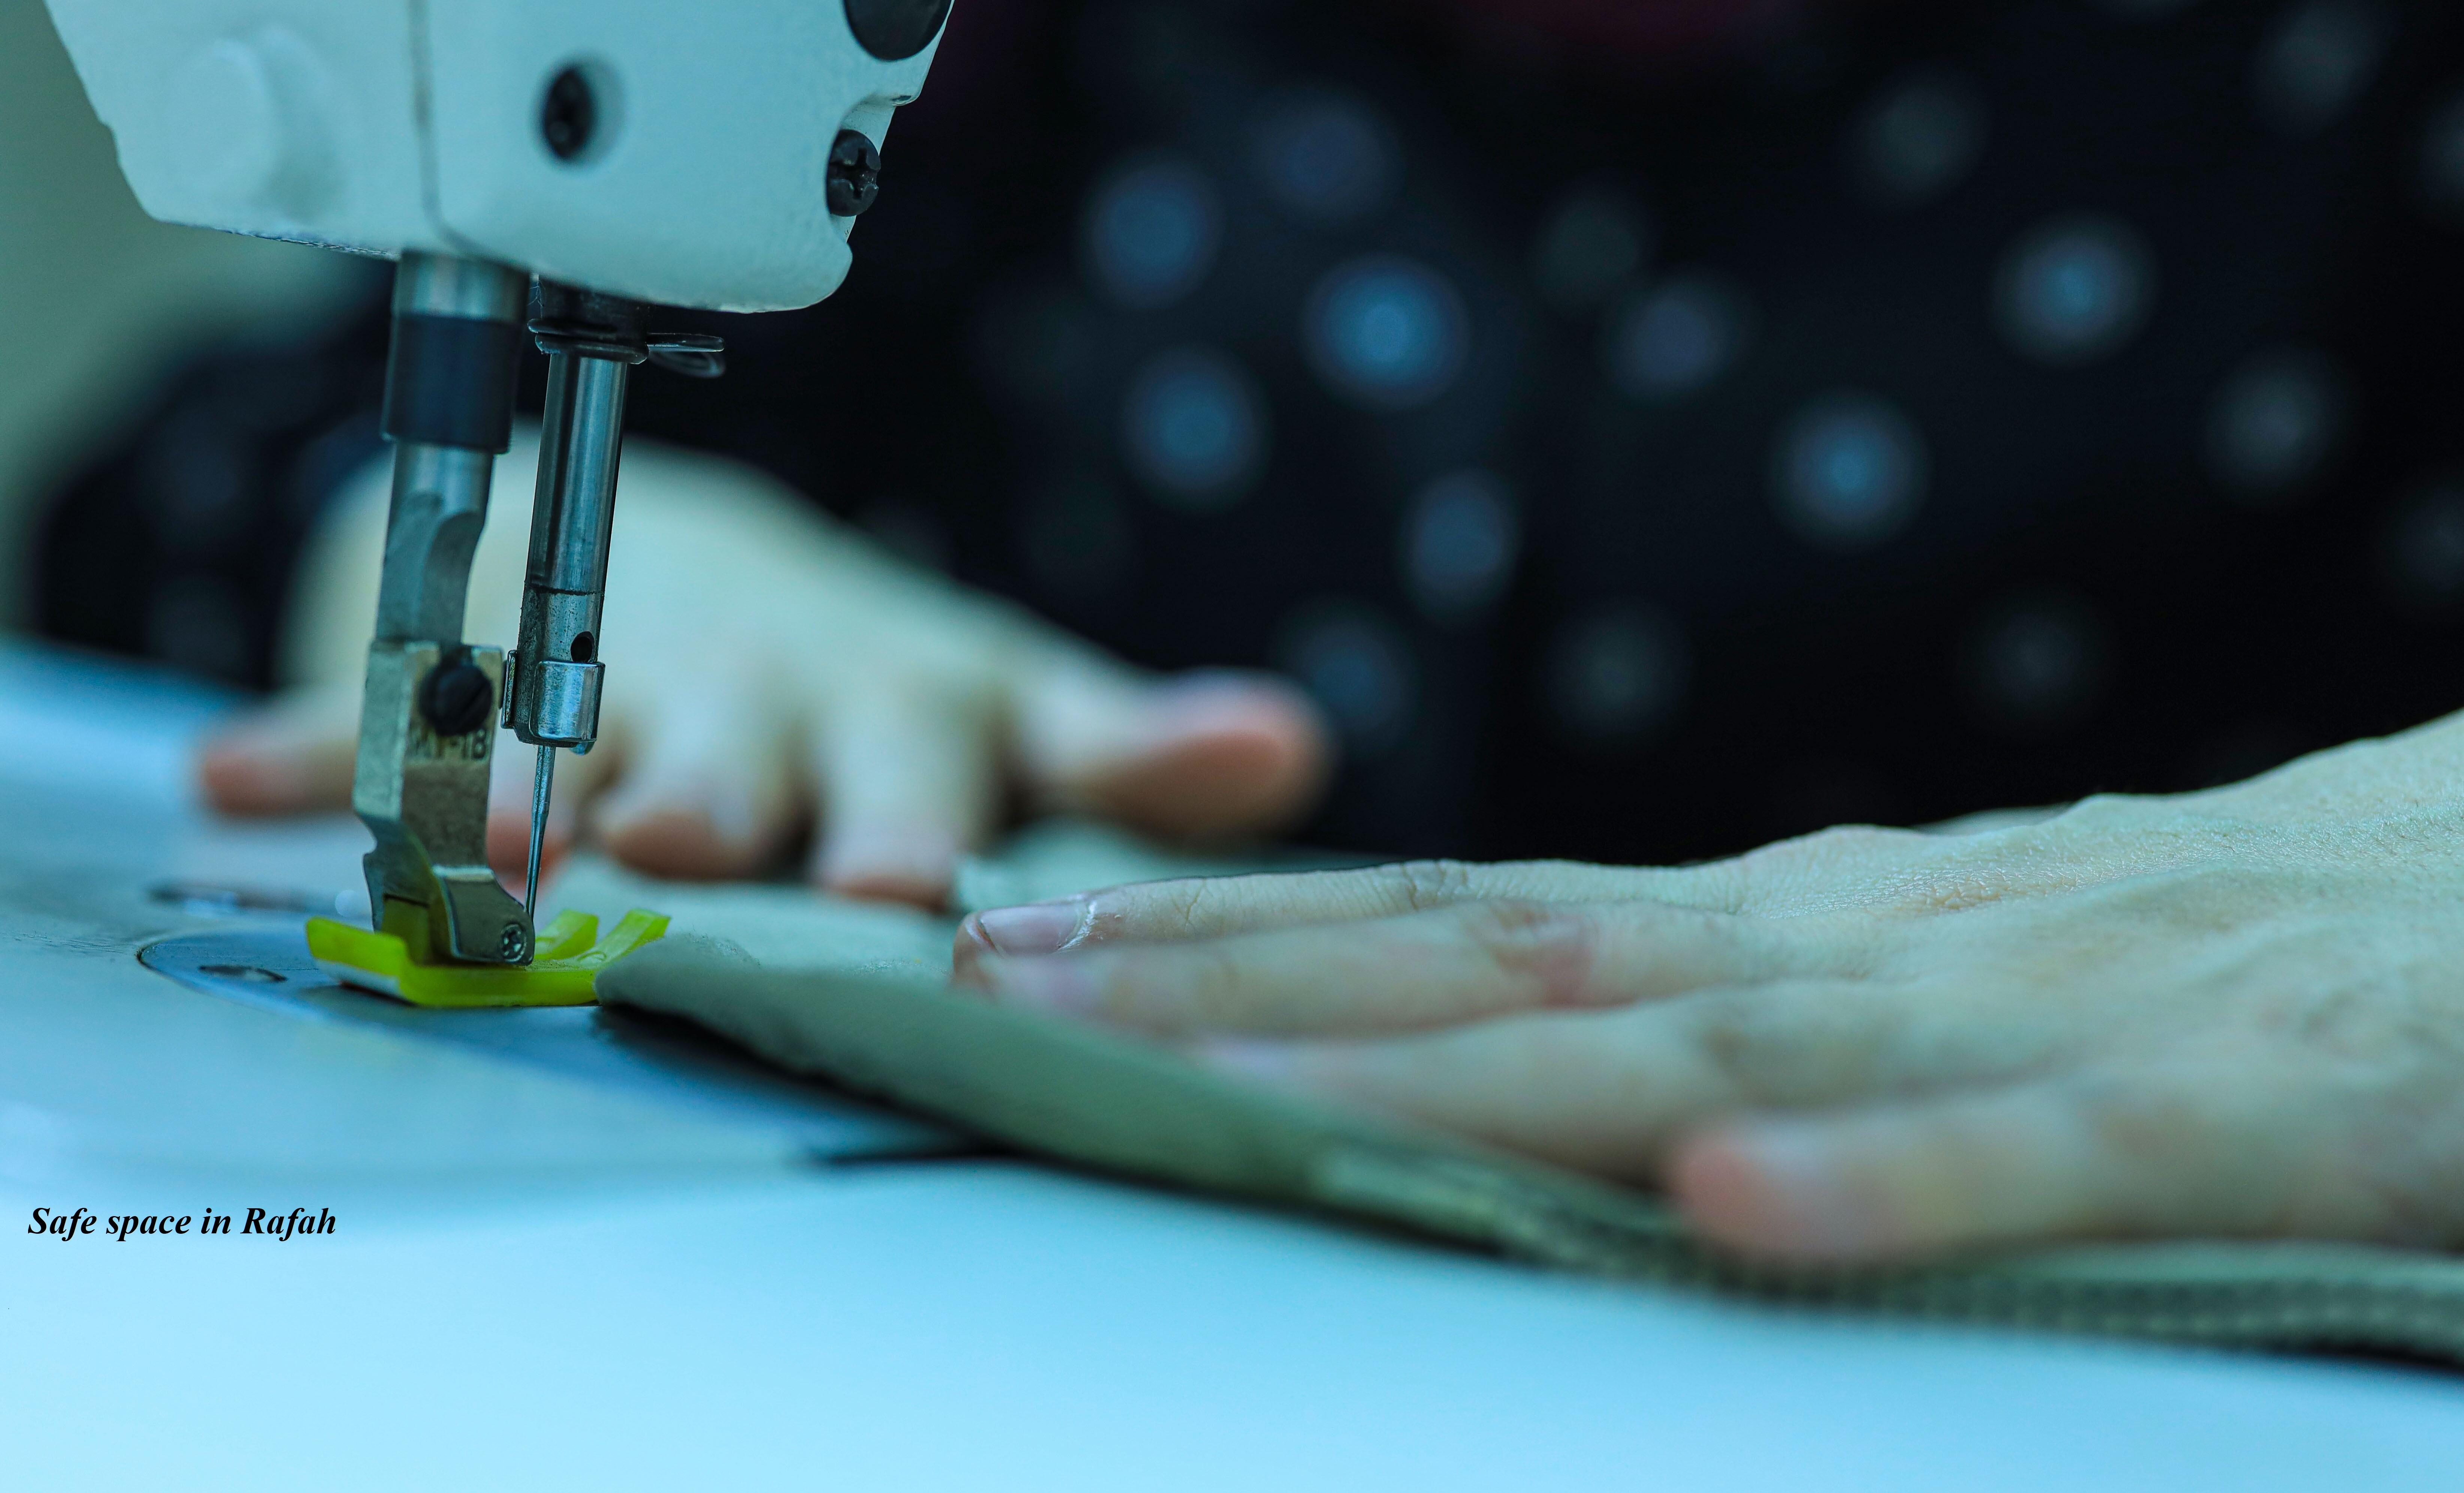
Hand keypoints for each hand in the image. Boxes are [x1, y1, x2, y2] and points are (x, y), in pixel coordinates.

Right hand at [198, 436, 1328, 904]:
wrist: (691, 577)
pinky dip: (318, 748)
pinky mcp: (491, 681)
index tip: (927, 875)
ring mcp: (628, 683)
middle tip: (717, 839)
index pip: (968, 739)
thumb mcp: (1020, 722)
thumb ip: (1137, 754)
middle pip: (766, 747)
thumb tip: (1284, 751)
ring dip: (544, 780)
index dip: (949, 805)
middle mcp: (780, 691)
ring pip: (581, 735)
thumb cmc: (876, 693)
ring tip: (515, 832)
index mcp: (920, 704)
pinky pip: (398, 724)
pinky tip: (247, 782)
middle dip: (738, 791)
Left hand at [954, 717, 2463, 1263]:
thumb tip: (1533, 1041)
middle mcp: (1858, 947)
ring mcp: (2030, 1024)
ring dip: (1465, 1069)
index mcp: (1791, 923)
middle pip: (1510, 962)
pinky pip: (2033, 1164)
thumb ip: (1735, 1001)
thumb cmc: (2188, 946)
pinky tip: (1728, 1213)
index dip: (1247, 930)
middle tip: (1017, 983)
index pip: (1467, 912)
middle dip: (1253, 979)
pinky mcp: (2230, 1116)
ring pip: (1707, 1049)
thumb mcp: (1916, 971)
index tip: (1045, 940)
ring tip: (1241, 1083)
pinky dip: (1878, 1183)